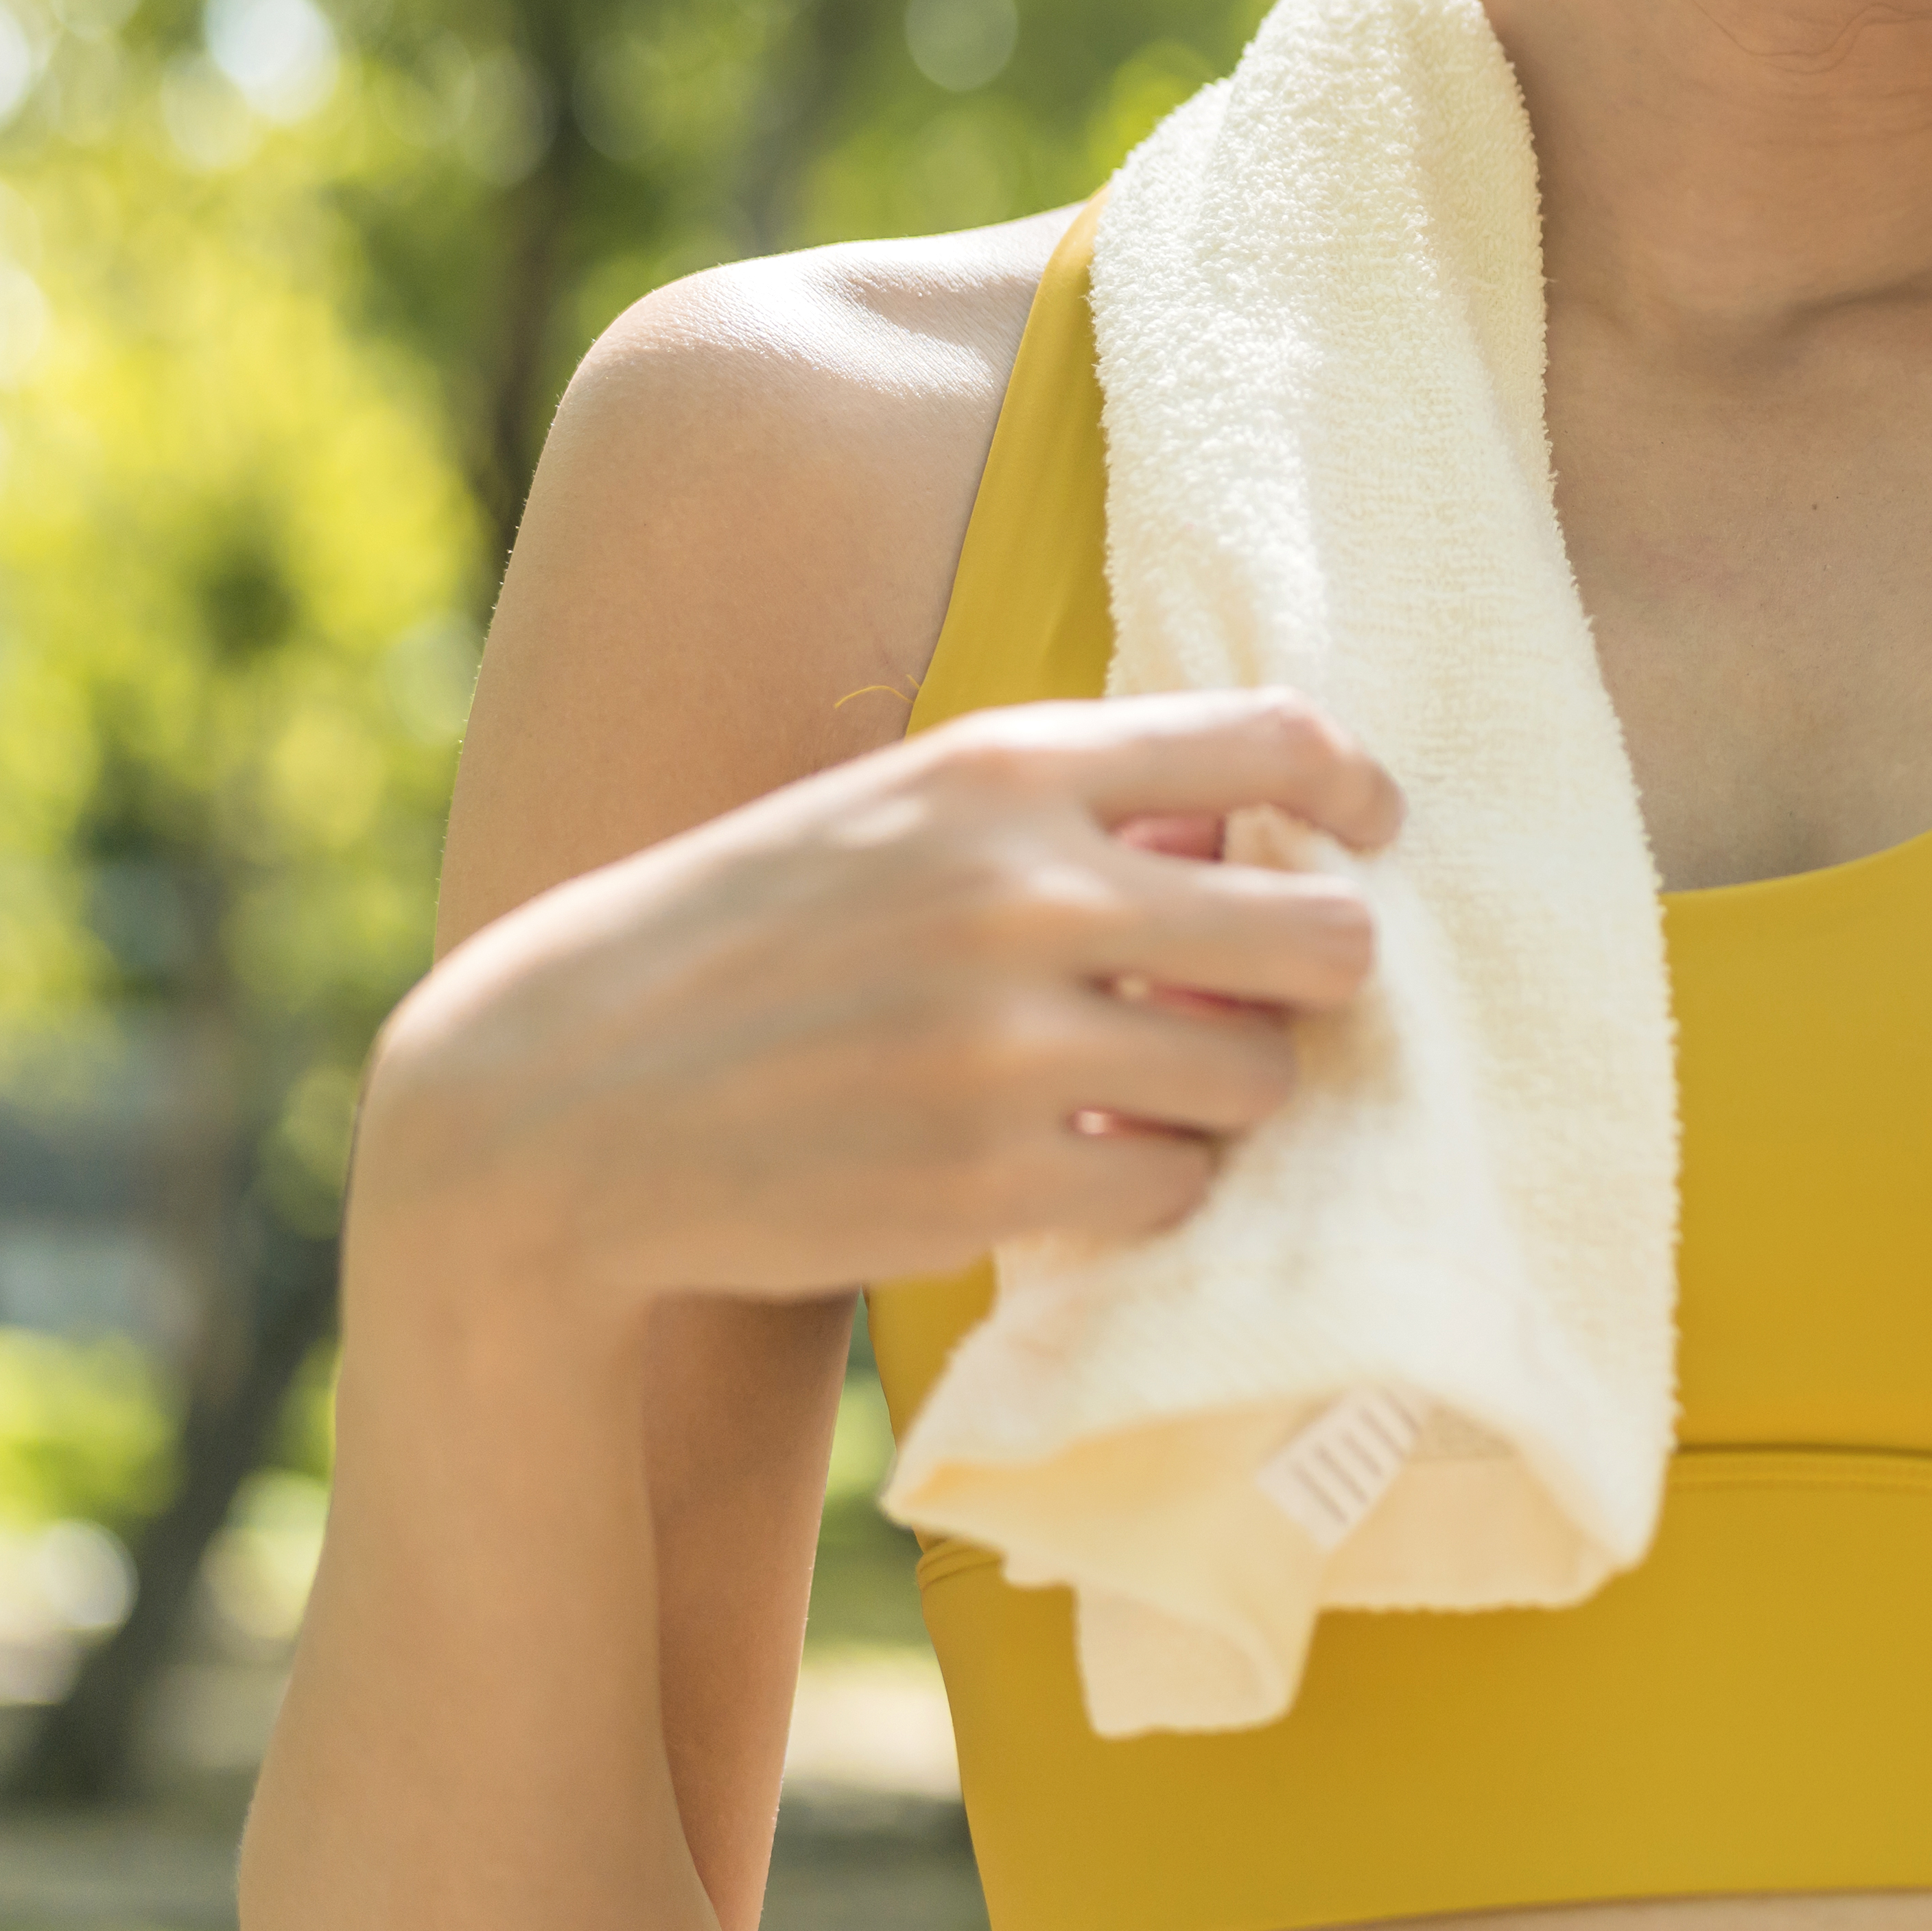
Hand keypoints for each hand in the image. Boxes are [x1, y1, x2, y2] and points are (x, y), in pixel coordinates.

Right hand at [359, 690, 1402, 1335]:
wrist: (559, 1101)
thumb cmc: (747, 944)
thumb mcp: (895, 819)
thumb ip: (1069, 811)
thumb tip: (1253, 830)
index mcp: (1004, 770)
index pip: (1277, 742)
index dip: (1358, 793)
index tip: (1372, 834)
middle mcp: (1025, 891)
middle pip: (1321, 935)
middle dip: (1319, 977)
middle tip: (1259, 1002)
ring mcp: (1009, 1043)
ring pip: (1259, 1079)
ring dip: (1226, 1097)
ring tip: (1142, 1092)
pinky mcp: (989, 1181)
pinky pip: (1175, 1188)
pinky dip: (1149, 1184)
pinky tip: (1077, 1164)